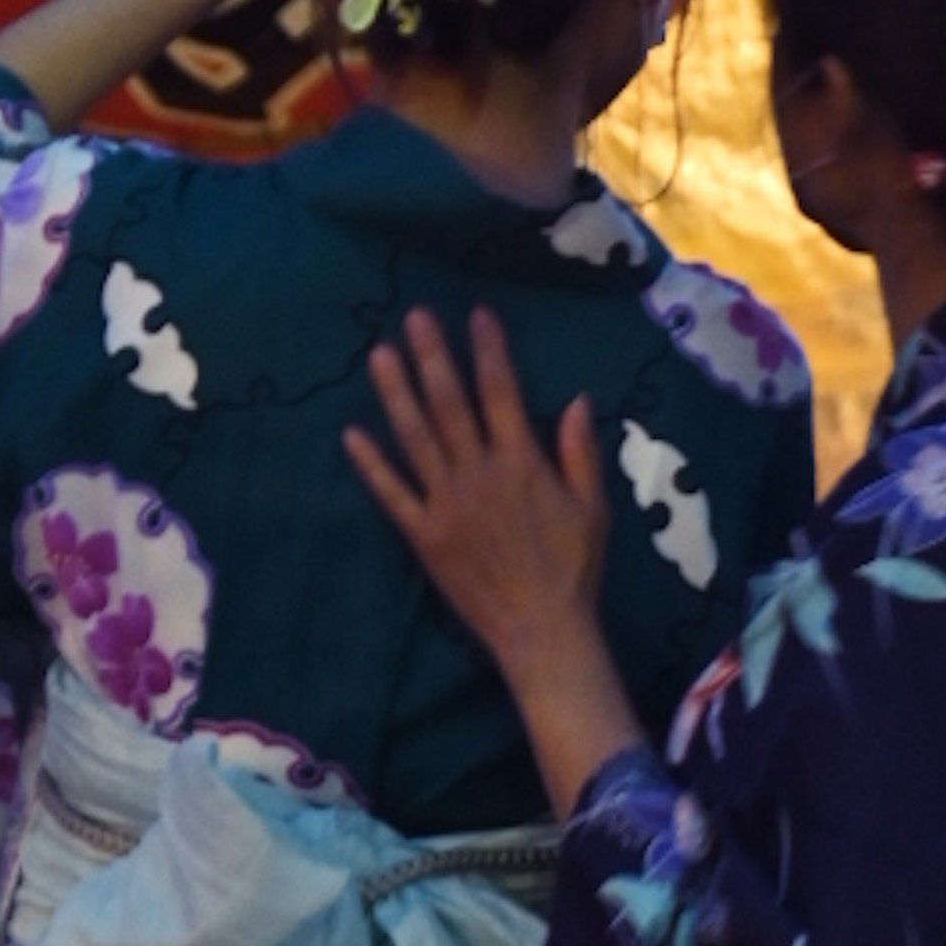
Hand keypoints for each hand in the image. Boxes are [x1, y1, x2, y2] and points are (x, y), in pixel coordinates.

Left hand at [347, 305, 641, 813]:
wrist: (542, 630)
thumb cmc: (575, 568)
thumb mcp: (593, 507)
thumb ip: (581, 452)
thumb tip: (575, 400)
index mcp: (522, 463)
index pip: (502, 393)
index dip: (488, 351)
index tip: (477, 315)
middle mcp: (479, 475)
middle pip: (450, 404)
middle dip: (433, 356)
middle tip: (415, 316)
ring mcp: (445, 504)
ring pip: (415, 438)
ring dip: (396, 393)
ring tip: (379, 354)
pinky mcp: (423, 534)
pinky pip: (392, 493)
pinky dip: (371, 464)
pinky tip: (352, 433)